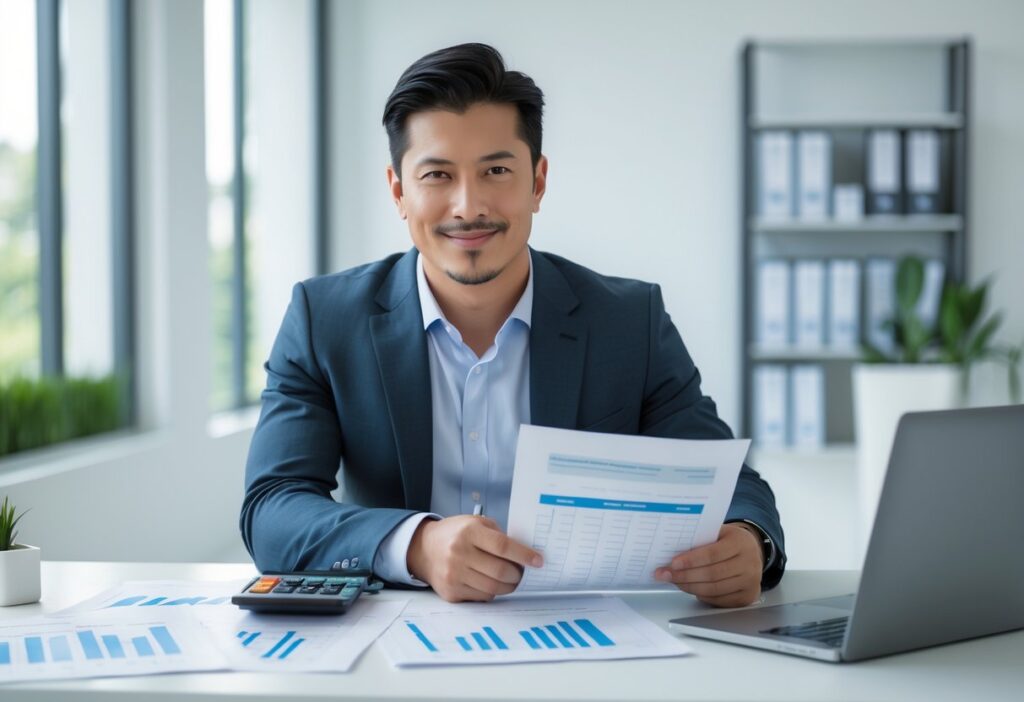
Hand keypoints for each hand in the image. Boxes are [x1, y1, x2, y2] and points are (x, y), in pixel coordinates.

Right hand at [407, 515, 543, 602]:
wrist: (424, 549)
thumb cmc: (456, 534)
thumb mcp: (476, 524)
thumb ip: (498, 536)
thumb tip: (524, 554)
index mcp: (469, 532)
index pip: (502, 546)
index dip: (524, 555)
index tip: (538, 561)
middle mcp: (459, 553)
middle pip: (500, 571)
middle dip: (517, 574)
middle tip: (521, 572)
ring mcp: (453, 575)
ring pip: (493, 588)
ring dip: (508, 586)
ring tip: (509, 578)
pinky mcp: (451, 592)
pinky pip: (482, 597)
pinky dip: (491, 591)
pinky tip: (489, 582)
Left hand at [654, 523, 763, 607]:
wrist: (752, 551)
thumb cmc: (729, 540)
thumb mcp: (719, 532)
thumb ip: (700, 539)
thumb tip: (672, 549)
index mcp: (741, 542)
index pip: (713, 554)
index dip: (691, 560)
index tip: (673, 563)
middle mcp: (750, 563)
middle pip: (712, 574)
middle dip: (685, 576)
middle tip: (665, 574)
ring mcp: (750, 582)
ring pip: (714, 589)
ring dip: (689, 586)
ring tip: (674, 581)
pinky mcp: (747, 597)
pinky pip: (718, 600)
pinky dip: (700, 595)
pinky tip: (689, 588)